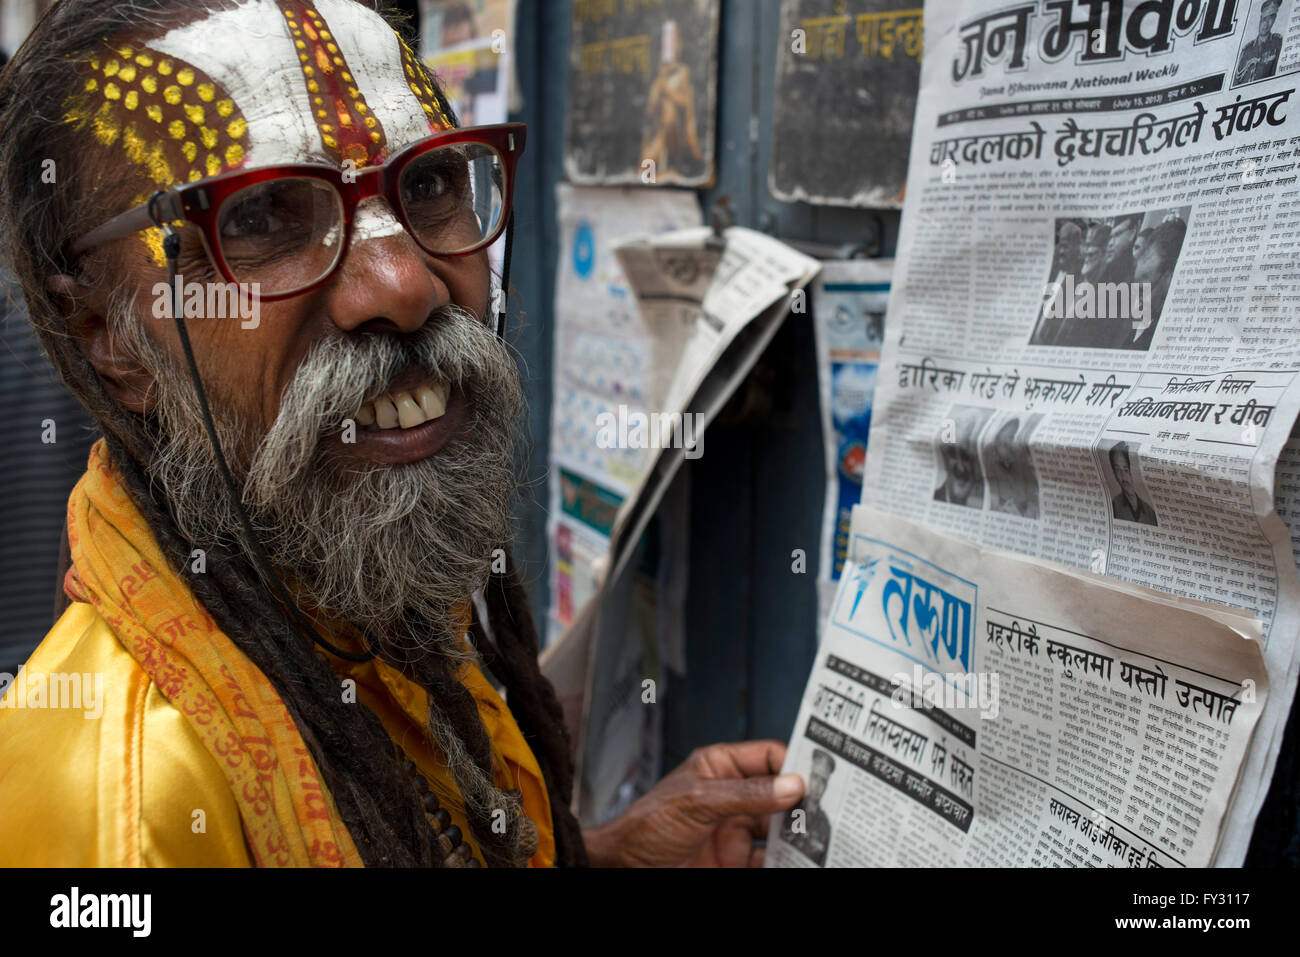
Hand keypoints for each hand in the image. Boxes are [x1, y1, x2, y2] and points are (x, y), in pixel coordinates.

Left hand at [583, 740, 803, 867]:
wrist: (623, 868)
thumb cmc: (645, 825)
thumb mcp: (697, 802)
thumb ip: (747, 794)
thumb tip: (792, 785)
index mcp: (720, 767)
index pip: (768, 757)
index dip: (793, 765)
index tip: (819, 778)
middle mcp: (732, 796)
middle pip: (780, 795)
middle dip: (803, 804)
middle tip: (830, 812)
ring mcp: (734, 829)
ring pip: (779, 830)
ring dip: (798, 836)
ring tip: (821, 841)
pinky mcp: (734, 860)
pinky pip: (769, 859)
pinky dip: (786, 861)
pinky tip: (799, 862)